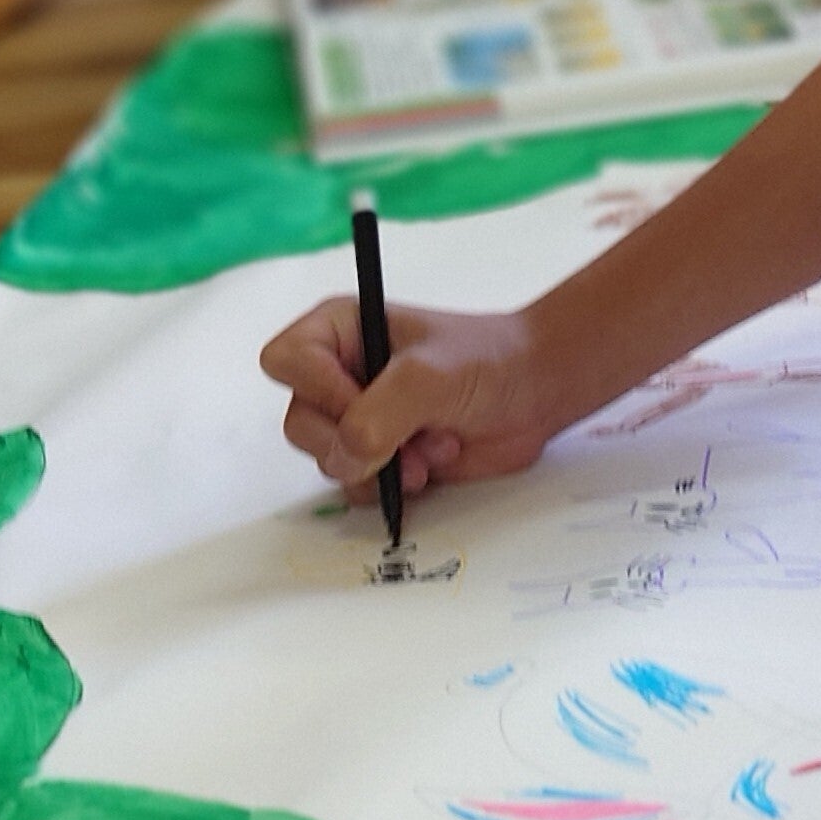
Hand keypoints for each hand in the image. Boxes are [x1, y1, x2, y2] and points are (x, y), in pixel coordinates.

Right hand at [260, 299, 562, 503]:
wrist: (533, 394)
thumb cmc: (489, 362)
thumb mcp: (430, 375)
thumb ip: (380, 413)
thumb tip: (349, 455)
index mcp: (338, 331)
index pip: (287, 362)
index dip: (320, 391)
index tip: (365, 402)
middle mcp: (337, 374)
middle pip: (300, 423)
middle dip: (356, 441)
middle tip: (403, 438)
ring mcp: (356, 420)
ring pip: (328, 461)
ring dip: (382, 465)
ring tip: (431, 445)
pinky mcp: (377, 459)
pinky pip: (355, 487)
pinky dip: (392, 486)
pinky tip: (430, 465)